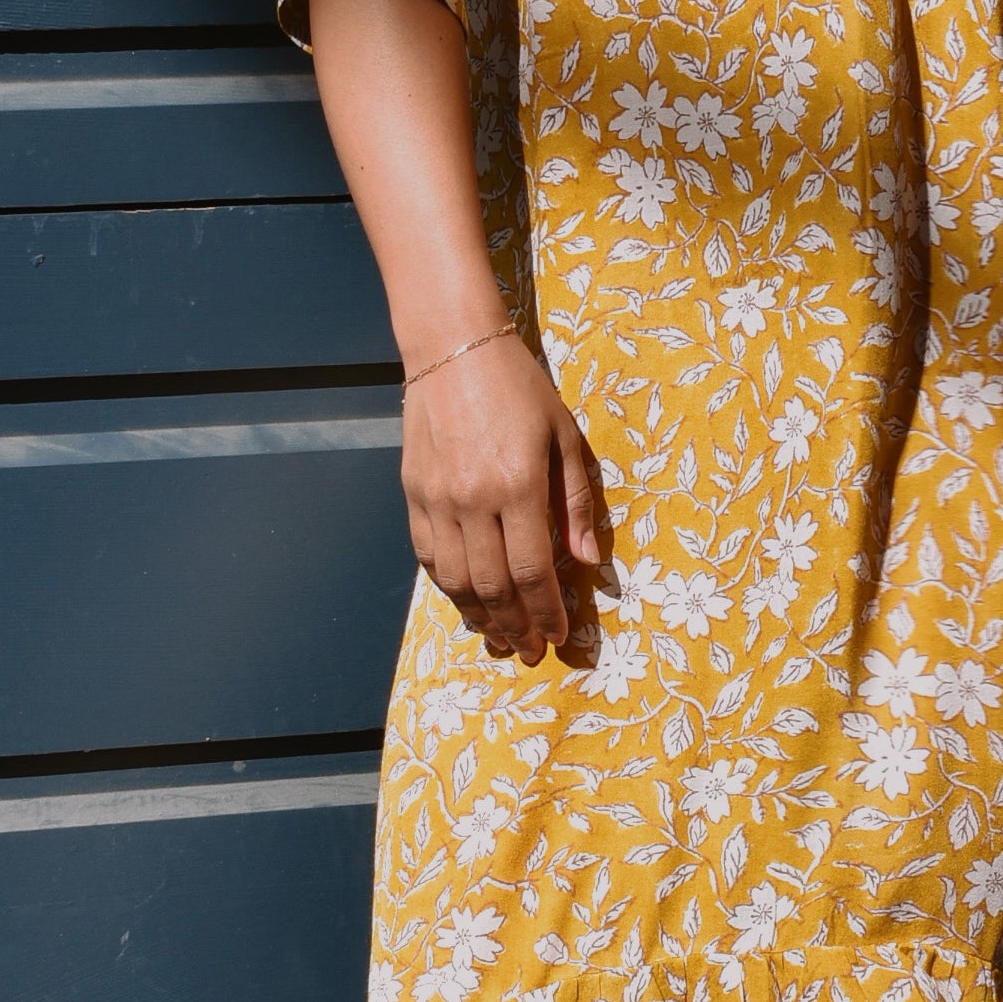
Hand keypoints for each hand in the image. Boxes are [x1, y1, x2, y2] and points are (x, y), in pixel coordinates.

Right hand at [402, 334, 607, 664]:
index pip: (531, 571)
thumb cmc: (519, 388)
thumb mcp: (565, 437)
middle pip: (493, 586)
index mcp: (518, 485)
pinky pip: (429, 556)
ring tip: (500, 639)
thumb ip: (576, 501)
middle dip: (515, 627)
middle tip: (530, 652)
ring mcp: (437, 499)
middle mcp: (473, 499)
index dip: (546, 611)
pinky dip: (448, 588)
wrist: (453, 349)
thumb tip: (589, 560)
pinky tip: (466, 602)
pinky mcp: (413, 494)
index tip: (558, 636)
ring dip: (479, 617)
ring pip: (456, 580)